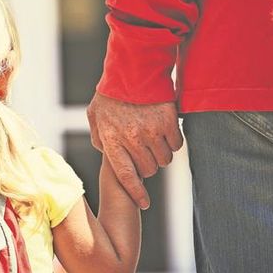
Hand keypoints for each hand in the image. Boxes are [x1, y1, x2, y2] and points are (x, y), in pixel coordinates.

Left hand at [87, 92, 182, 208]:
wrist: (133, 68)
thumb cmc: (111, 92)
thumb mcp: (95, 115)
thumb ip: (98, 137)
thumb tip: (104, 152)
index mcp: (112, 140)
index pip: (126, 176)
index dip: (136, 193)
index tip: (145, 204)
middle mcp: (132, 139)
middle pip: (148, 170)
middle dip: (147, 166)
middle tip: (145, 153)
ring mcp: (152, 131)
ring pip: (164, 160)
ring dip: (161, 154)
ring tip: (154, 139)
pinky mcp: (169, 122)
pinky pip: (177, 145)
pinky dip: (173, 141)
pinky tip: (166, 130)